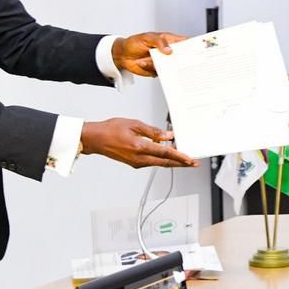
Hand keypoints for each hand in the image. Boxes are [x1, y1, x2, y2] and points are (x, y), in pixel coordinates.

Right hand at [81, 118, 198, 167]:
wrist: (96, 140)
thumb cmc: (111, 130)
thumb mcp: (135, 124)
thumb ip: (153, 131)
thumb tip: (168, 135)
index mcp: (140, 147)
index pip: (165, 153)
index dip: (180, 157)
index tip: (190, 159)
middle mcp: (139, 158)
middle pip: (165, 162)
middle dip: (181, 163)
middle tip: (192, 163)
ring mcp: (137, 163)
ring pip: (159, 163)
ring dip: (172, 161)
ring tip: (183, 158)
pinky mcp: (134, 163)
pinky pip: (152, 162)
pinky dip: (162, 159)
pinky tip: (166, 155)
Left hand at [112, 32, 185, 76]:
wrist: (122, 55)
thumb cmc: (134, 42)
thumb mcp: (146, 38)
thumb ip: (159, 42)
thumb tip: (169, 50)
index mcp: (168, 40)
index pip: (183, 42)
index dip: (191, 45)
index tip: (196, 50)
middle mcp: (167, 52)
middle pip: (180, 57)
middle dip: (180, 60)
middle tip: (171, 59)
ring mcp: (163, 62)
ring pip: (170, 67)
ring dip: (159, 64)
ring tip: (146, 59)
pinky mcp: (157, 70)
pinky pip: (160, 73)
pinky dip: (151, 69)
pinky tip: (142, 63)